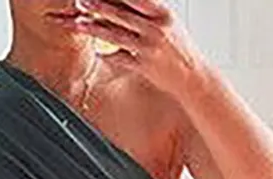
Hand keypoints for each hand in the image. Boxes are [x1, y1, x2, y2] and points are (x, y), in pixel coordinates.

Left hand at [75, 0, 201, 95]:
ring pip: (117, 35)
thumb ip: (148, 11)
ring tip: (79, 23)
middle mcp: (156, 28)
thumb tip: (123, 3)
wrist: (192, 77)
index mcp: (162, 13)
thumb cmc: (178, 49)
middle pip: (121, 14)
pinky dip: (106, 55)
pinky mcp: (144, 66)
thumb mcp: (168, 23)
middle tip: (81, 1)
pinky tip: (95, 51)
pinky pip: (120, 58)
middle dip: (99, 6)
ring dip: (95, 28)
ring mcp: (149, 47)